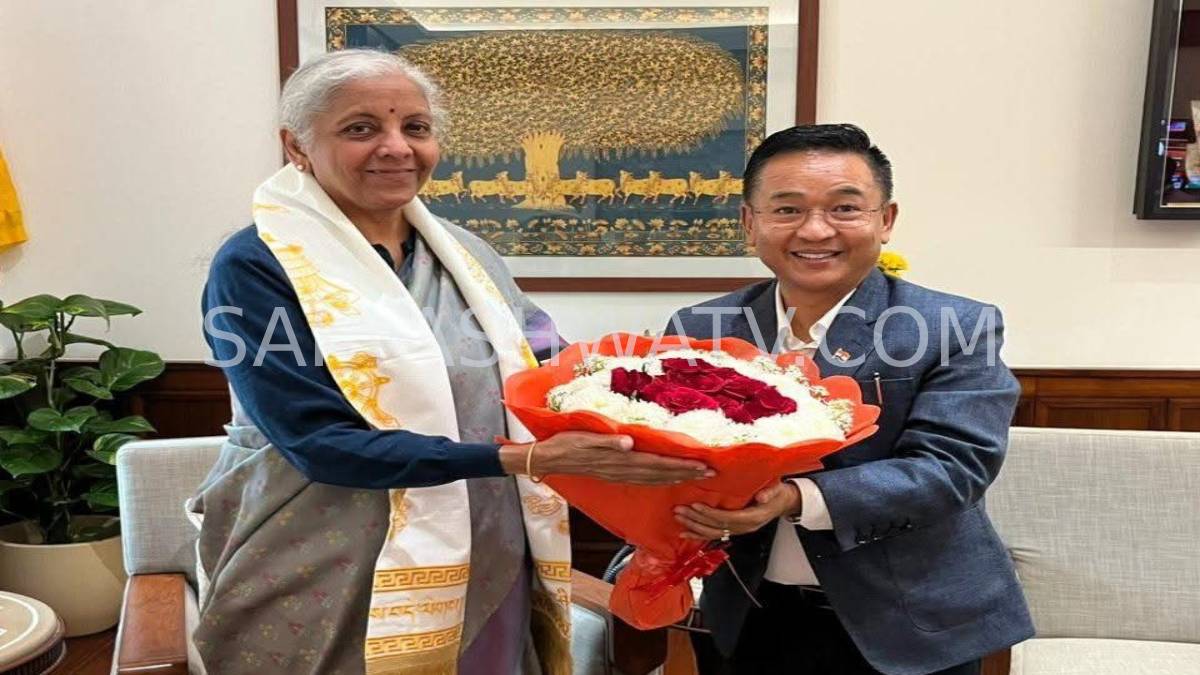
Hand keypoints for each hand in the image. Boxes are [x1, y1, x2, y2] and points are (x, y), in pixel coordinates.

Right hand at [500, 431, 713, 484]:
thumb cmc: (565, 442)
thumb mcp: (583, 438)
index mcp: (620, 459)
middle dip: (686, 473)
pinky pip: (643, 480)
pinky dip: (660, 480)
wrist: (548, 458)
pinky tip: (668, 479)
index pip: (658, 463)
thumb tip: (629, 442)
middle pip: (661, 473)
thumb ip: (606, 442)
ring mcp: (619, 474)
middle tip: (711, 473)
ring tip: (697, 477)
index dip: (681, 465)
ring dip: (676, 477)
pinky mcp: (614, 474)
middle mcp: (623, 469)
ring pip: (654, 478)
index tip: (703, 465)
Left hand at [674, 481, 801, 540]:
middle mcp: (744, 527)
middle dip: (696, 519)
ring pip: (712, 533)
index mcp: (753, 518)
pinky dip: (697, 534)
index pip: (727, 518)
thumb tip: (762, 497)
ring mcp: (737, 530)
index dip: (710, 513)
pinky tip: (684, 532)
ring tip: (678, 517)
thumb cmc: (777, 492)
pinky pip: (713, 535)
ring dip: (693, 527)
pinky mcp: (732, 530)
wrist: (781, 502)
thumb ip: (770, 492)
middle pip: (716, 527)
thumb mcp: (777, 489)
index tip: (695, 505)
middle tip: (679, 510)